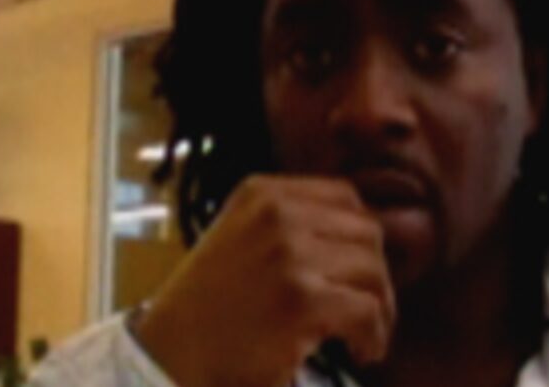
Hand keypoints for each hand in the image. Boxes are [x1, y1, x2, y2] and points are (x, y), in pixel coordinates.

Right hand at [134, 175, 395, 386]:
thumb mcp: (241, 237)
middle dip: (376, 274)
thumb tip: (359, 235)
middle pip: (367, 232)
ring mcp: (289, 254)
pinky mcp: (302, 300)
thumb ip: (290, 223)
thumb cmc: (209, 306)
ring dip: (380, 307)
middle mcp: (277, 213)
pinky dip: (374, 334)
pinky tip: (362, 350)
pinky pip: (367, 310)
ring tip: (365, 334)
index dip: (361, 237)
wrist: (169, 355)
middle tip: (369, 309)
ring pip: (373, 270)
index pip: (344, 196)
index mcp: (262, 193)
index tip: (359, 270)